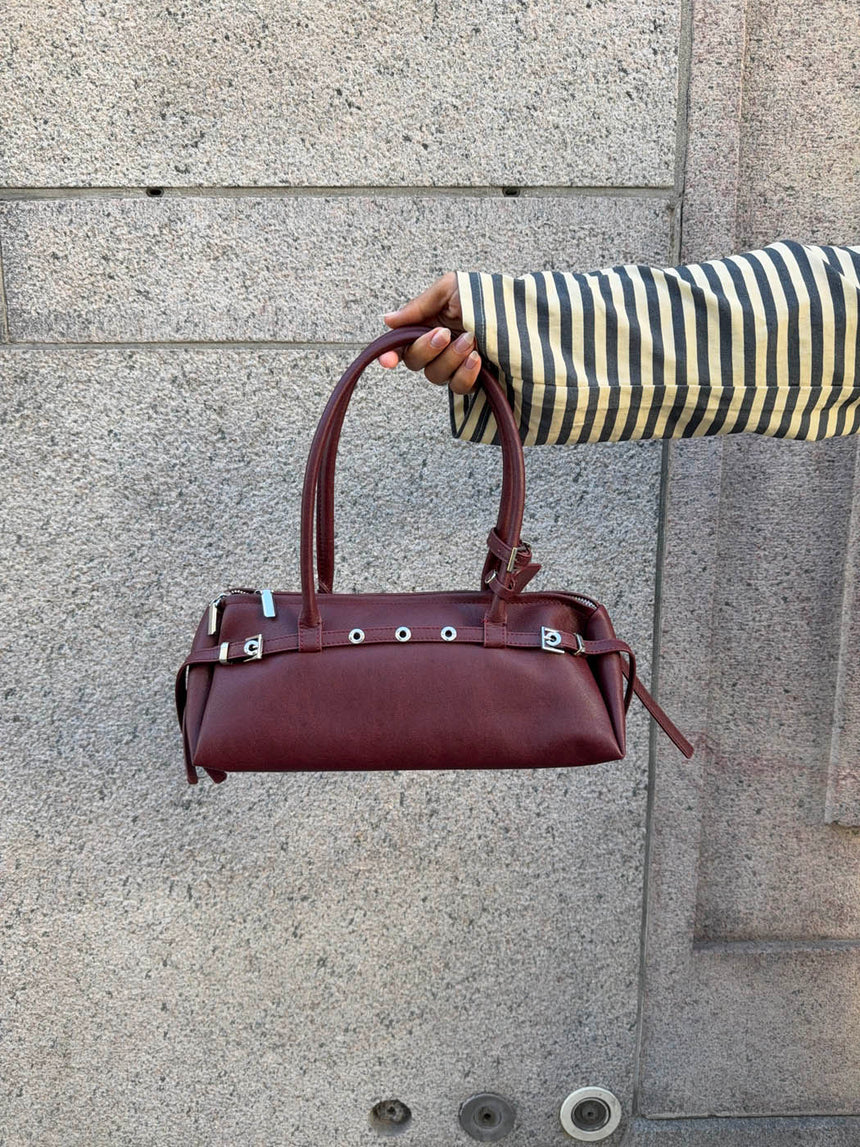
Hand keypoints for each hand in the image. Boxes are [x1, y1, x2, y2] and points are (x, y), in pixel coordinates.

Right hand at [378, 272, 481, 394]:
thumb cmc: (485, 295)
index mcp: (428, 324)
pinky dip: (465, 375)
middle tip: (445, 334)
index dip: (390, 354)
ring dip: (450, 359)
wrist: (520, 310)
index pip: (401, 343)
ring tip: (470, 341)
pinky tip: (476, 360)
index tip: (388, 361)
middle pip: (414, 361)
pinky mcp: (473, 379)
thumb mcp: (449, 290)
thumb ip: (418, 307)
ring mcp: (455, 365)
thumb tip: (387, 320)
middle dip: (427, 349)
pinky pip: (459, 387)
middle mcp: (438, 347)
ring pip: (436, 376)